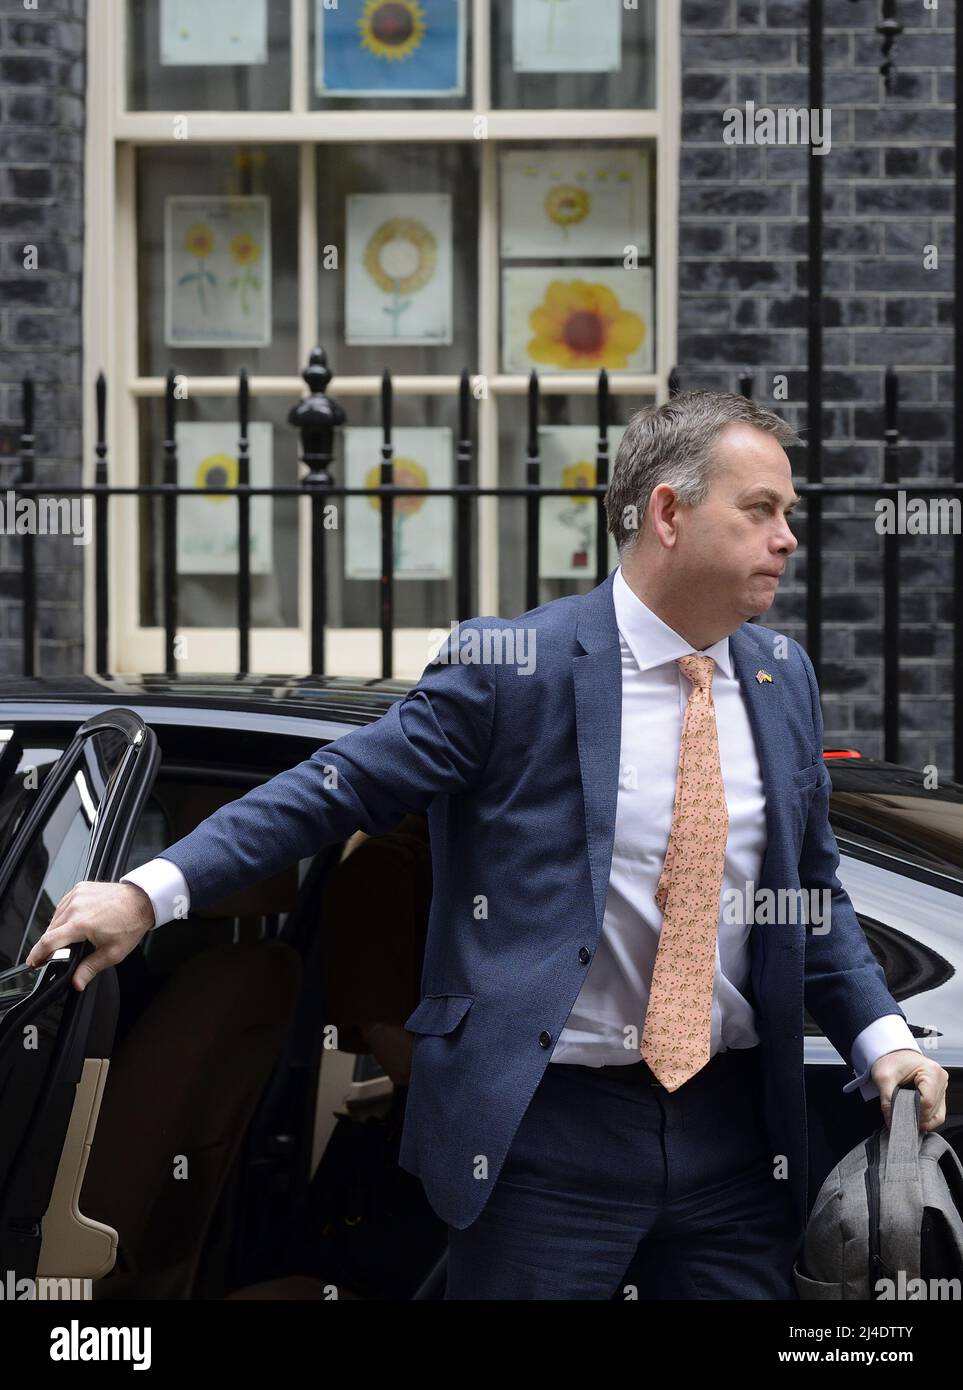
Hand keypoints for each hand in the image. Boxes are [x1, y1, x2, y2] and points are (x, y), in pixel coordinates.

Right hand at [24, 881, 155, 991]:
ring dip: (57, 929)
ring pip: (55, 917)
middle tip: (55, 955)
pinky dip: (64, 915)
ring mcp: (76, 895)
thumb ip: (90, 968)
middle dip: (49, 945)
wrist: (142, 901)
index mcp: (80, 924)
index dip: (37, 955)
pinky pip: (63, 904)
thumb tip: (76, 983)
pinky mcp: (80, 887)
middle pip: (50, 930)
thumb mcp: (112, 953)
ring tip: (69, 939)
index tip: (33, 962)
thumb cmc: (130, 924)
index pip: (48, 942)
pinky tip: (73, 922)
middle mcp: (75, 907)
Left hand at [870, 1049, 947, 1132]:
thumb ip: (887, 1100)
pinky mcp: (938, 1093)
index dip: (913, 1111)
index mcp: (931, 1071)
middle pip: (932, 1110)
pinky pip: (937, 1113)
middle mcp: (940, 1078)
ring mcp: (941, 1086)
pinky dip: (926, 1118)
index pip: (927, 1102)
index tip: (899, 1112)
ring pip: (936, 1114)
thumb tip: (891, 1121)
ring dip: (920, 1118)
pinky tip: (914, 1116)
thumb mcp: (883, 1078)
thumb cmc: (890, 1060)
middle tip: (899, 1113)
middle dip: (915, 1116)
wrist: (892, 1053)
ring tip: (905, 1112)